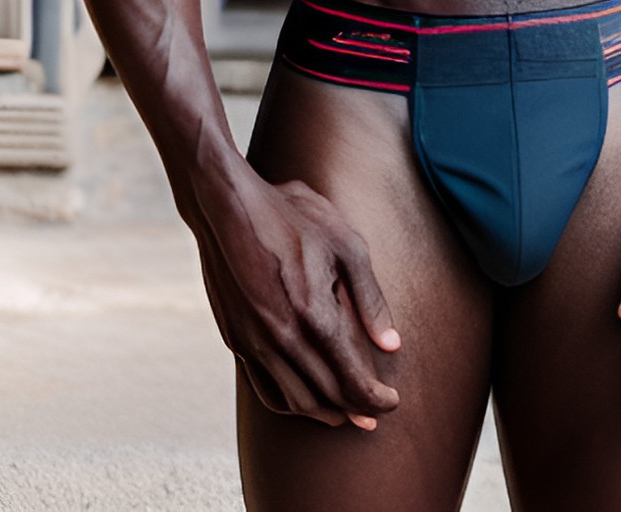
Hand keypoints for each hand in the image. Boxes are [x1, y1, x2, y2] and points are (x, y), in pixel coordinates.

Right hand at [189, 159, 400, 427]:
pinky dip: (290, 402)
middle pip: (326, 395)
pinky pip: (266, 388)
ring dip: (324, 412)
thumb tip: (392, 345)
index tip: (393, 402)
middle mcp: (282, 336)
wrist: (226, 206)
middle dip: (356, 410)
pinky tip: (304, 398)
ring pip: (295, 400)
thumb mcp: (344, 243)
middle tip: (376, 414)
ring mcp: (254, 341)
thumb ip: (370, 297)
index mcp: (313, 312)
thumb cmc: (290, 216)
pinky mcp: (236, 339)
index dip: (375, 397)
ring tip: (345, 414)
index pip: (352, 376)